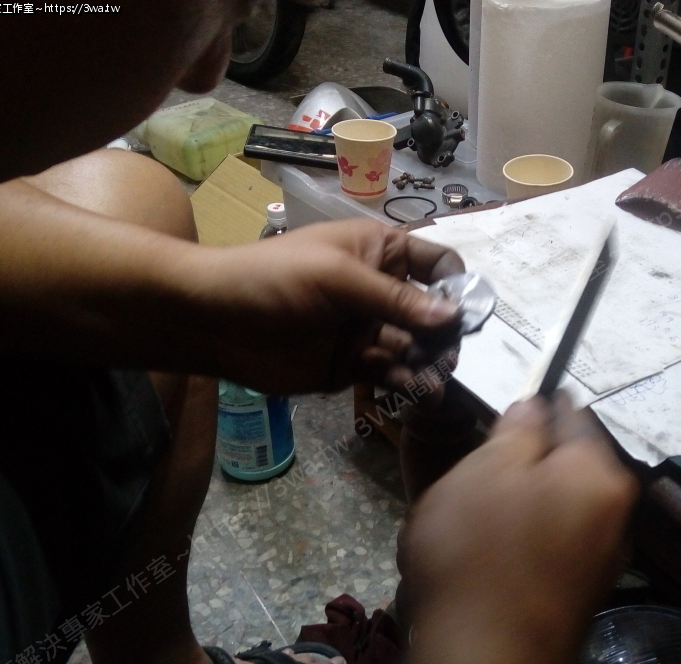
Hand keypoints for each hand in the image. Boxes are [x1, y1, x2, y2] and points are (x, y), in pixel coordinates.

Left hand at [192, 218, 464, 393]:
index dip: (456, 284)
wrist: (214, 322)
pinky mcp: (351, 367)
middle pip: (432, 314)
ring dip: (429, 364)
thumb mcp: (337, 277)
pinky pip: (390, 375)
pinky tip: (415, 393)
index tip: (466, 313)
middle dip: (445, 335)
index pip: (436, 263)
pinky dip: (405, 384)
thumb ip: (395, 298)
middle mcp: (380, 292)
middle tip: (448, 356)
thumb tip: (453, 316)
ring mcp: (367, 330)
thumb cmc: (274, 279)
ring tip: (434, 382)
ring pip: (415, 349)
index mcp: (380, 254)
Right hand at [400, 391, 639, 652]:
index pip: (573, 415)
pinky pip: (545, 551)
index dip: (536, 406)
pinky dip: (516, 547)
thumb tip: (537, 407)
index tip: (502, 413)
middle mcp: (615, 517)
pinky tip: (480, 562)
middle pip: (565, 468)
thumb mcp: (487, 469)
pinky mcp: (576, 601)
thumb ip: (518, 429)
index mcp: (599, 474)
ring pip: (553, 512)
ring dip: (515, 508)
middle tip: (472, 472)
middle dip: (522, 466)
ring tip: (465, 520)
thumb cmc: (479, 553)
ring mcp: (599, 564)